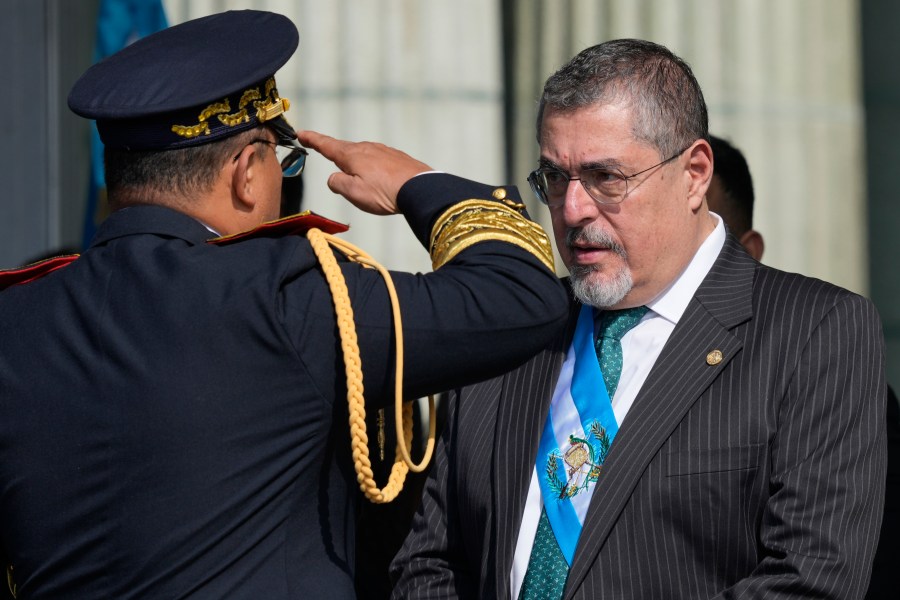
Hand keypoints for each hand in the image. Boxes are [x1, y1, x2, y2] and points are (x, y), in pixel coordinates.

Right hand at [297, 130, 432, 214]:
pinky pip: (379, 162)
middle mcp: (367, 148)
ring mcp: (383, 151)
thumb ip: (337, 184)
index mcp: (352, 155)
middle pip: (346, 151)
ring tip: (365, 186)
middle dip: (338, 157)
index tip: (301, 133)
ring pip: (364, 157)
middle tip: (336, 168)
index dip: (312, 140)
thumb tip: (334, 178)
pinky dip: (375, 171)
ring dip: (359, 168)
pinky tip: (381, 183)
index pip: (326, 145)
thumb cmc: (384, 193)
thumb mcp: (353, 192)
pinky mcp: (397, 158)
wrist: (420, 189)